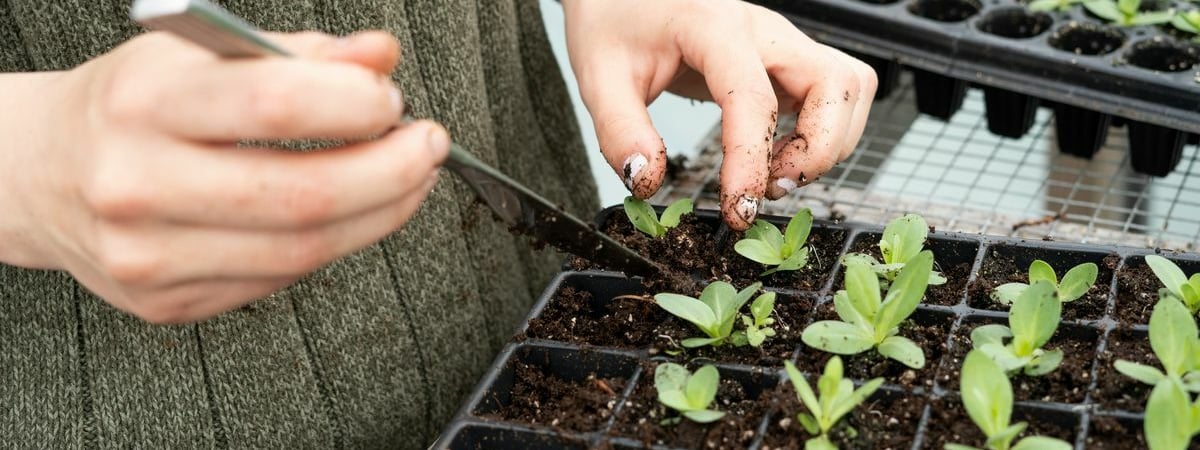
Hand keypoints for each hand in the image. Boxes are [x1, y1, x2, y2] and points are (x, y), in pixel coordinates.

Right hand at [0, 31, 446, 322]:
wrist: (38, 172)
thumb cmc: (130, 105)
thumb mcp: (204, 55)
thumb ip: (301, 54)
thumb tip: (382, 57)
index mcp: (146, 103)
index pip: (275, 104)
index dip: (356, 104)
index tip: (392, 98)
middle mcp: (139, 183)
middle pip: (303, 195)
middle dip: (392, 172)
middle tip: (428, 147)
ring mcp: (149, 255)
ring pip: (302, 252)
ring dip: (379, 215)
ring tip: (407, 181)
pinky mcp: (168, 303)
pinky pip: (279, 281)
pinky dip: (331, 246)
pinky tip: (348, 215)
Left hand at [564, 0, 875, 229]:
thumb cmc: (615, 23)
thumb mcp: (598, 76)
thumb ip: (620, 131)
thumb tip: (647, 180)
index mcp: (714, 27)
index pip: (753, 98)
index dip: (751, 162)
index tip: (739, 209)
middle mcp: (762, 29)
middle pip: (836, 83)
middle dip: (820, 149)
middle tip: (773, 187)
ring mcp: (782, 41)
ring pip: (849, 87)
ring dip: (829, 142)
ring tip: (777, 175)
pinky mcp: (787, 59)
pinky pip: (836, 93)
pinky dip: (825, 133)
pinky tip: (780, 156)